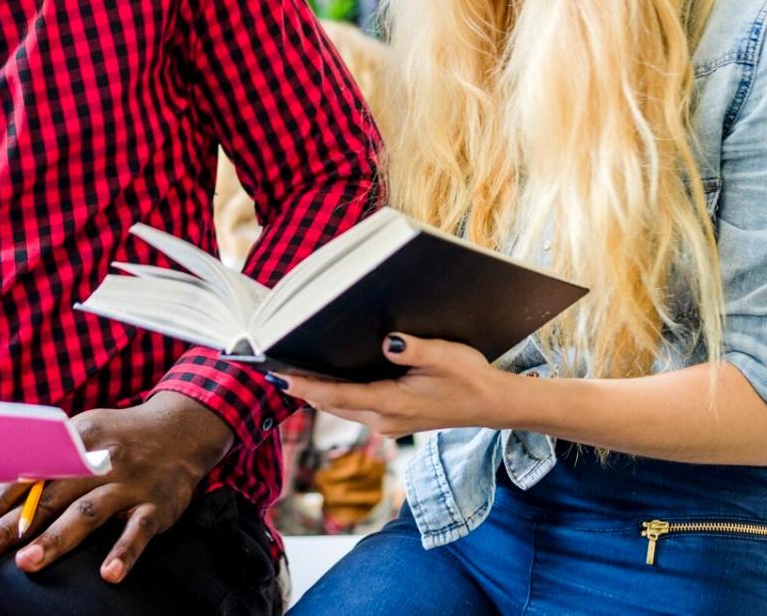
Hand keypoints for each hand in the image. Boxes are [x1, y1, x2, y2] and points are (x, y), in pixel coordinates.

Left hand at [0, 391, 233, 582]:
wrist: (181, 430)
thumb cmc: (119, 439)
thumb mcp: (86, 434)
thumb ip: (51, 460)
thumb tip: (3, 493)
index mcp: (78, 439)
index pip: (35, 469)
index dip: (5, 496)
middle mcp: (101, 461)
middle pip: (52, 496)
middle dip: (15, 525)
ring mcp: (130, 484)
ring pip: (88, 513)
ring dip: (56, 538)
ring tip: (27, 563)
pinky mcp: (156, 506)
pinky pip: (138, 531)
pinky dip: (124, 552)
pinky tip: (109, 575)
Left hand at [282, 333, 522, 436]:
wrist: (492, 405)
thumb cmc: (469, 378)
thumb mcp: (443, 356)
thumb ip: (411, 348)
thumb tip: (386, 341)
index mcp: (390, 404)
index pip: (336, 395)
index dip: (305, 386)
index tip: (279, 376)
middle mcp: (383, 420)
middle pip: (331, 404)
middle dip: (304, 388)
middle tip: (274, 368)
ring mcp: (388, 424)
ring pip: (342, 408)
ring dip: (318, 393)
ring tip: (293, 372)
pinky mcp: (394, 422)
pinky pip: (355, 409)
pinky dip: (337, 396)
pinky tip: (329, 381)